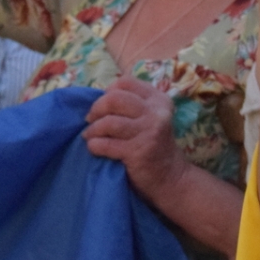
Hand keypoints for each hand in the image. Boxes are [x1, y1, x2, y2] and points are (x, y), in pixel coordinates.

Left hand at [83, 77, 186, 200]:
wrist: (170, 177)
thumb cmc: (153, 145)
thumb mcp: (150, 118)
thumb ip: (132, 105)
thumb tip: (98, 98)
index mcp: (158, 99)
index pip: (126, 82)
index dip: (108, 91)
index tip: (103, 106)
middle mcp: (156, 112)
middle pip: (114, 98)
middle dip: (96, 108)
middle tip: (90, 120)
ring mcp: (148, 132)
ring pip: (109, 122)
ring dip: (93, 129)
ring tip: (89, 135)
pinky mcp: (138, 152)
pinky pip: (106, 144)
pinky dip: (94, 145)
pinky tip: (94, 147)